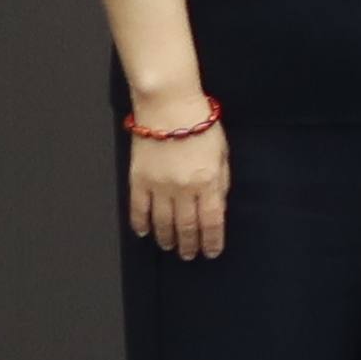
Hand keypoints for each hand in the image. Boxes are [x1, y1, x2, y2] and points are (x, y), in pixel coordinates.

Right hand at [124, 121, 230, 259]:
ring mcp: (159, 185)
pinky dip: (140, 223)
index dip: (212, 241)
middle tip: (189, 255)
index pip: (212, 221)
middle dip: (189, 245)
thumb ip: (220, 181)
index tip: (212, 252)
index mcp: (208, 181)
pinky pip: (138, 208)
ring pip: (162, 222)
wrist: (168, 104)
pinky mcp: (138, 179)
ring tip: (170, 246)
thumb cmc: (200, 123)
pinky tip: (144, 232)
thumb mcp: (222, 152)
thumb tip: (217, 206)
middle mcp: (183, 189)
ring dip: (167, 238)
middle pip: (187, 226)